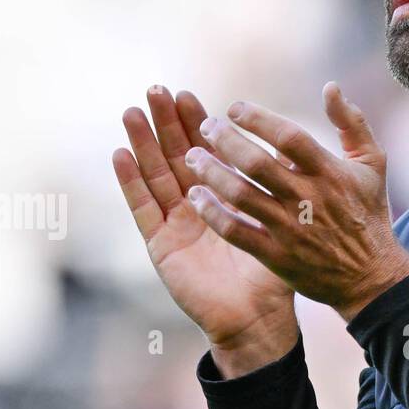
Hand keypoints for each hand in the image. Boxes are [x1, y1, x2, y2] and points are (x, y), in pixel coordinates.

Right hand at [112, 86, 298, 362]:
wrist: (259, 318)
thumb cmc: (274, 273)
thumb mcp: (280, 221)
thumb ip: (280, 186)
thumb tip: (288, 145)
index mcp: (222, 199)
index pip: (206, 152)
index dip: (195, 124)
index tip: (189, 94)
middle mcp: (195, 207)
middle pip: (175, 156)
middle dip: (166, 123)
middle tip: (156, 89)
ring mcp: (175, 225)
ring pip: (155, 175)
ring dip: (142, 143)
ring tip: (132, 111)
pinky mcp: (160, 245)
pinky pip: (143, 209)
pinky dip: (130, 182)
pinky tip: (120, 154)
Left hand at [178, 84, 408, 322]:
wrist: (371, 277)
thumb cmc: (368, 214)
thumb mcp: (373, 164)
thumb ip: (352, 123)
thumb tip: (330, 87)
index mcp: (329, 173)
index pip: (289, 137)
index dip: (258, 119)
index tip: (234, 108)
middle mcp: (308, 199)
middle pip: (257, 163)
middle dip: (225, 140)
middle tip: (206, 127)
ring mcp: (290, 229)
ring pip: (241, 195)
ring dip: (212, 173)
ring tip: (193, 157)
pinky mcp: (277, 256)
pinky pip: (236, 232)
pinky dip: (213, 213)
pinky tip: (197, 197)